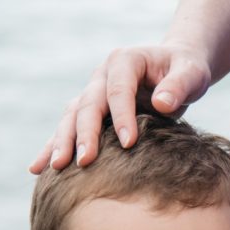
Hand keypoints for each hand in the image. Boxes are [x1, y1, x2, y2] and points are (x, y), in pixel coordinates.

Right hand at [29, 43, 211, 172]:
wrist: (174, 70)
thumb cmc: (185, 71)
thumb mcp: (191, 73)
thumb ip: (180, 85)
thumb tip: (162, 104)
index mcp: (124, 61)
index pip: (118, 90)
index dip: (122, 116)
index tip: (129, 144)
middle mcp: (102, 76)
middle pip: (88, 105)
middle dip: (84, 134)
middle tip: (84, 161)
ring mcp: (93, 93)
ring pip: (71, 117)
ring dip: (62, 142)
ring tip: (56, 168)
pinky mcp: (91, 111)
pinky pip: (69, 129)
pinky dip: (54, 147)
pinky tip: (38, 169)